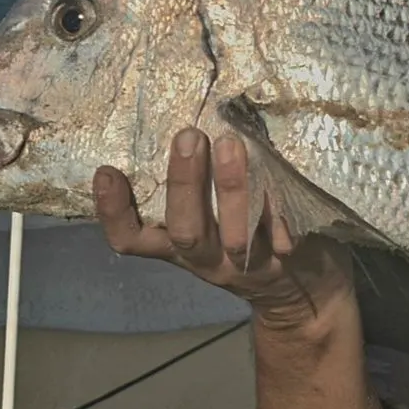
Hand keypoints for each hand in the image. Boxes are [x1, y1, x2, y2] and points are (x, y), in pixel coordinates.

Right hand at [94, 127, 354, 331]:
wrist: (302, 294)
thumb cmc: (242, 238)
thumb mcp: (208, 222)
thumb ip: (193, 187)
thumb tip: (185, 113)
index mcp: (178, 248)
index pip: (133, 240)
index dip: (114, 212)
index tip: (106, 171)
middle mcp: (208, 259)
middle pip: (185, 231)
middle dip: (184, 184)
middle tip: (189, 136)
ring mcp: (249, 263)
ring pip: (234, 235)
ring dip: (231, 188)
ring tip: (232, 143)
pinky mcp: (288, 259)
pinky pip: (282, 233)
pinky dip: (278, 206)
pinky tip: (279, 174)